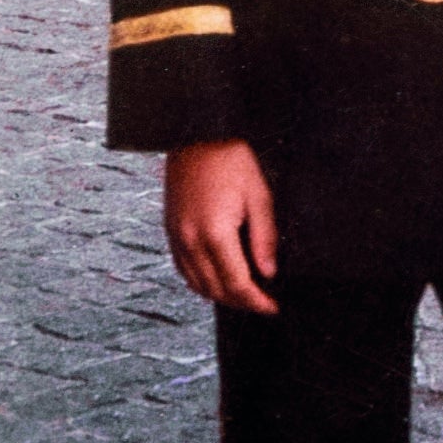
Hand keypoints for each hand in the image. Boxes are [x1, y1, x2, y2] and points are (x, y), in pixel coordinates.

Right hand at [164, 140, 279, 314]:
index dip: (256, 301)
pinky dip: (201, 282)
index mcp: (215, 232)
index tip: (272, 307)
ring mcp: (176, 236)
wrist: (196, 134)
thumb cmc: (229, 158)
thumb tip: (268, 272)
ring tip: (244, 294)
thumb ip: (264, 238)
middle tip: (263, 304)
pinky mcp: (170, 230)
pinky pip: (183, 269)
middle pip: (216, 290)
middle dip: (241, 302)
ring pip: (197, 284)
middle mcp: (190, 239)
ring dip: (221, 295)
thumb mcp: (259, 195)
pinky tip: (218, 279)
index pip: (237, 283)